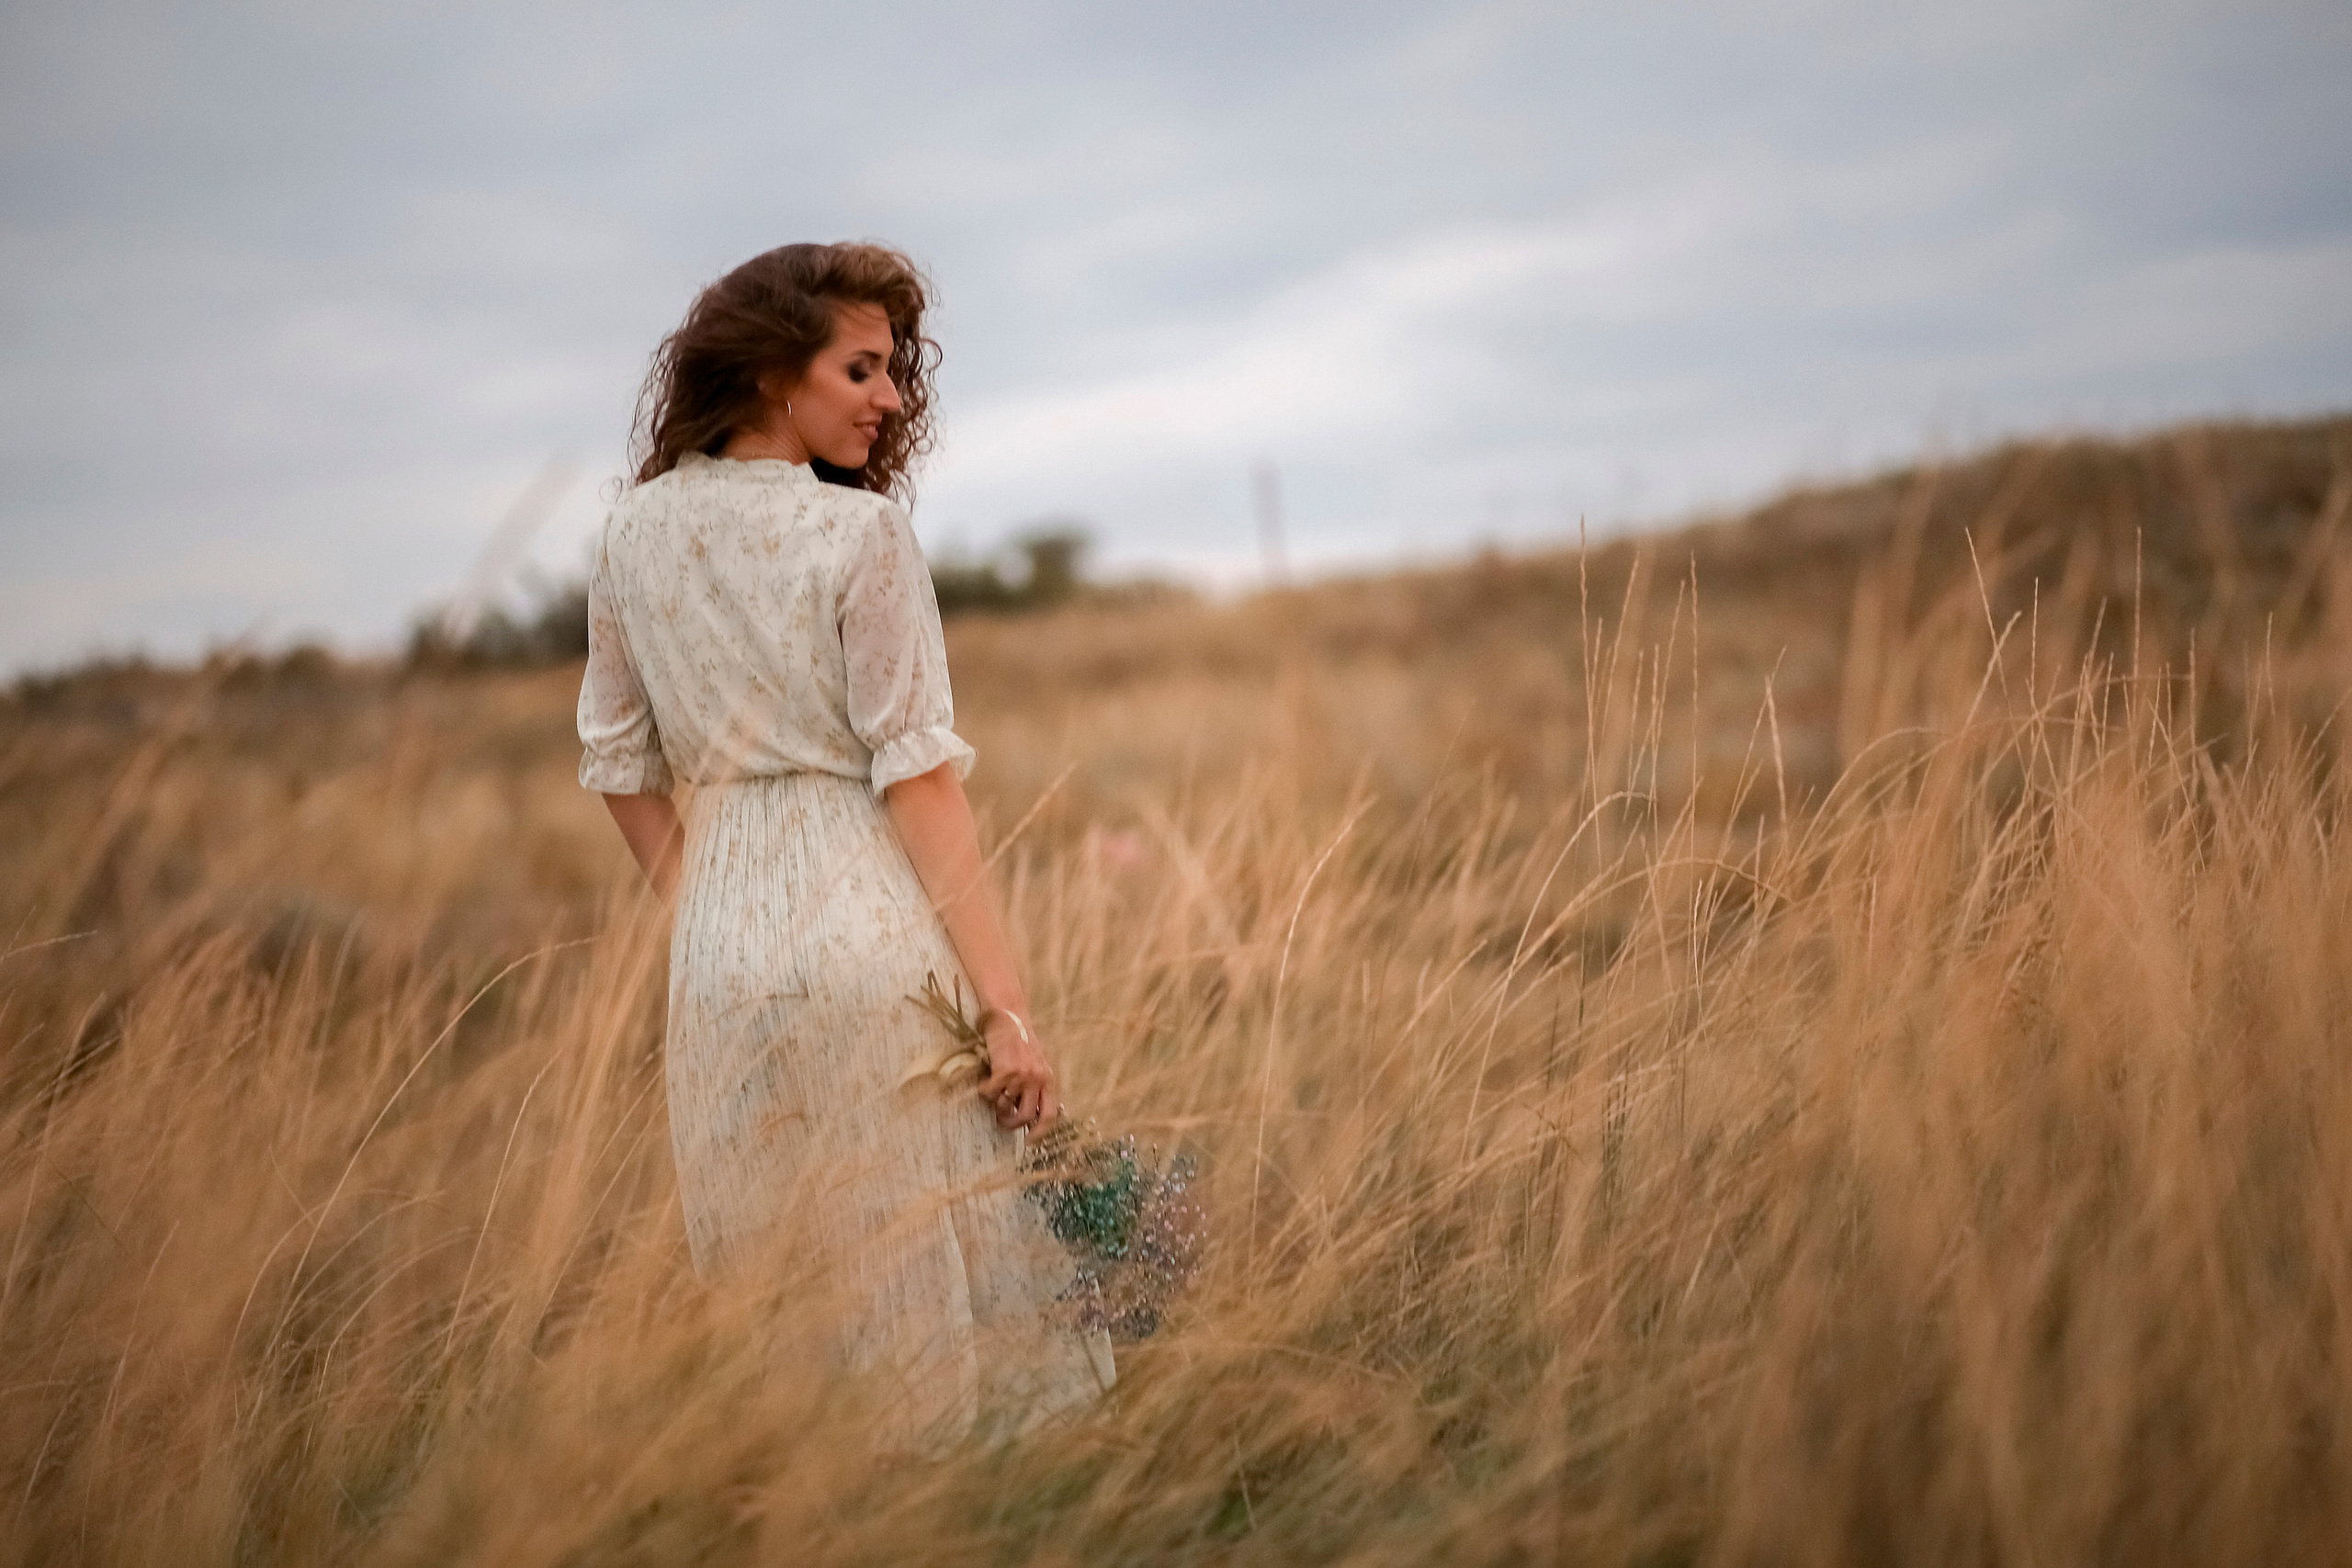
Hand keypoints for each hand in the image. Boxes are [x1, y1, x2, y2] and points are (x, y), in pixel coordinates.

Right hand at [976, 1009, 1059, 1130]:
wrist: (1009, 1016)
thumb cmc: (1019, 1040)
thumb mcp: (1035, 1063)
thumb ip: (1035, 1086)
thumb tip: (1029, 1115)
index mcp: (1048, 1079)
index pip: (1050, 1115)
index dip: (1040, 1133)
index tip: (1029, 1143)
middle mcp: (1038, 1079)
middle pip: (1025, 1116)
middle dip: (1011, 1124)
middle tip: (1002, 1121)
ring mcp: (1022, 1075)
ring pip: (1004, 1105)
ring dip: (995, 1104)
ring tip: (993, 1093)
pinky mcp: (1005, 1070)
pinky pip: (990, 1093)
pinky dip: (984, 1091)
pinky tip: (984, 1082)